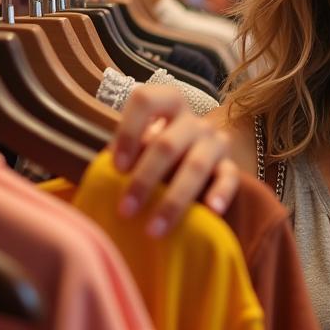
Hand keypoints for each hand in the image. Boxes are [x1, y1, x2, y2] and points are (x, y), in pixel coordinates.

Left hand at [111, 84, 240, 236]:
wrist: (186, 162)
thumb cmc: (151, 155)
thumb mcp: (135, 147)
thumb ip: (122, 154)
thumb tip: (99, 179)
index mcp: (165, 104)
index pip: (145, 100)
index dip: (128, 131)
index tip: (116, 167)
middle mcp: (192, 120)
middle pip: (168, 143)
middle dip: (144, 179)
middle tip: (125, 210)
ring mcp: (214, 141)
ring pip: (197, 164)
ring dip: (174, 199)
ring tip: (155, 229)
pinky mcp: (230, 165)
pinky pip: (229, 177)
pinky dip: (220, 194)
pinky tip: (211, 211)